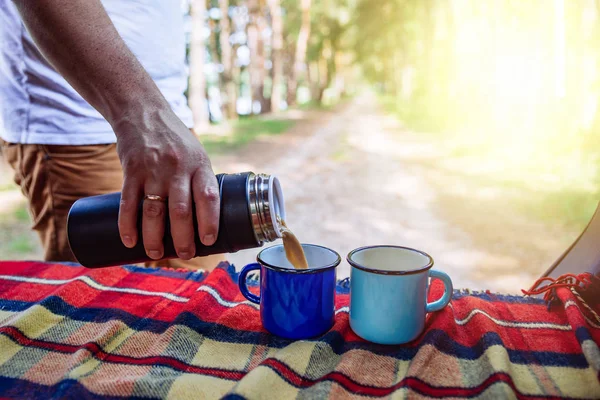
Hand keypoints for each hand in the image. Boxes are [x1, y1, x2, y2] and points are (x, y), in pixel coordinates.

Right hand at [115, 106, 219, 259]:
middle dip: (183, 238)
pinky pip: (128, 202)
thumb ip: (199, 181)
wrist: (142, 111)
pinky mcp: (131, 170)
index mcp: (199, 164)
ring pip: (154, 211)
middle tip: (185, 255)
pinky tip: (129, 240)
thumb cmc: (175, 140)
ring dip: (154, 237)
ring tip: (156, 253)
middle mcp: (177, 168)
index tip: (208, 241)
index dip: (209, 221)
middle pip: (180, 210)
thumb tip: (205, 218)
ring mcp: (153, 169)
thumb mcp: (195, 154)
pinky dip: (127, 224)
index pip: (208, 197)